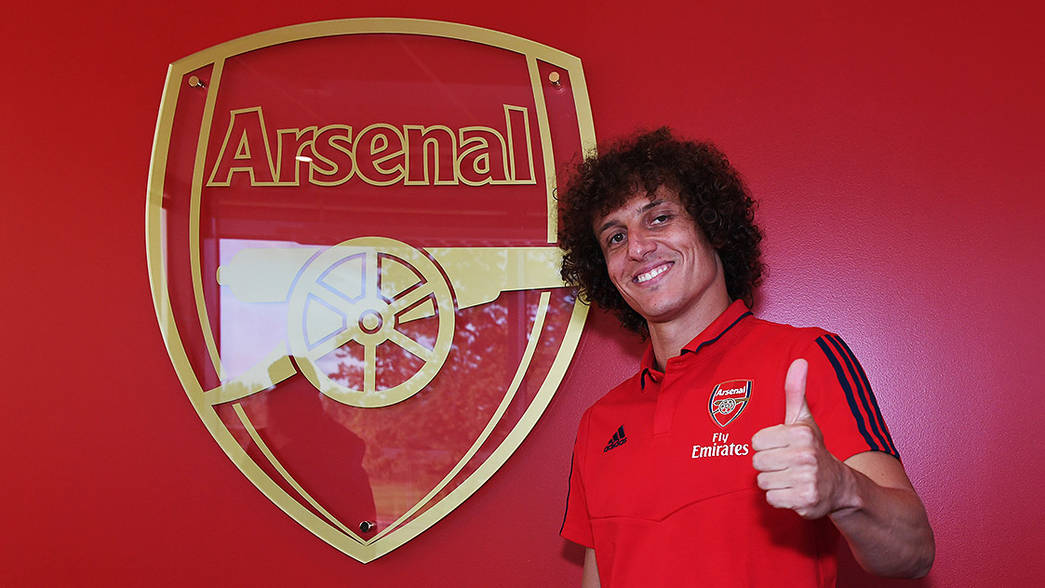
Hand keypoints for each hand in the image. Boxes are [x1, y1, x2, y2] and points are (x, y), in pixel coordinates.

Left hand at [751, 359, 849, 518]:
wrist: (840, 486)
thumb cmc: (813, 448)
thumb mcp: (804, 419)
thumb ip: (795, 391)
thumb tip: (799, 361)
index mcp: (801, 433)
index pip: (757, 441)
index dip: (766, 445)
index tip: (782, 447)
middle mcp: (806, 456)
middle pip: (757, 462)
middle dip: (768, 465)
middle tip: (785, 464)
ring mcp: (807, 480)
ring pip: (763, 481)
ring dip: (773, 482)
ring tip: (790, 477)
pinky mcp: (805, 501)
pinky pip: (772, 499)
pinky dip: (780, 498)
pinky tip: (793, 491)